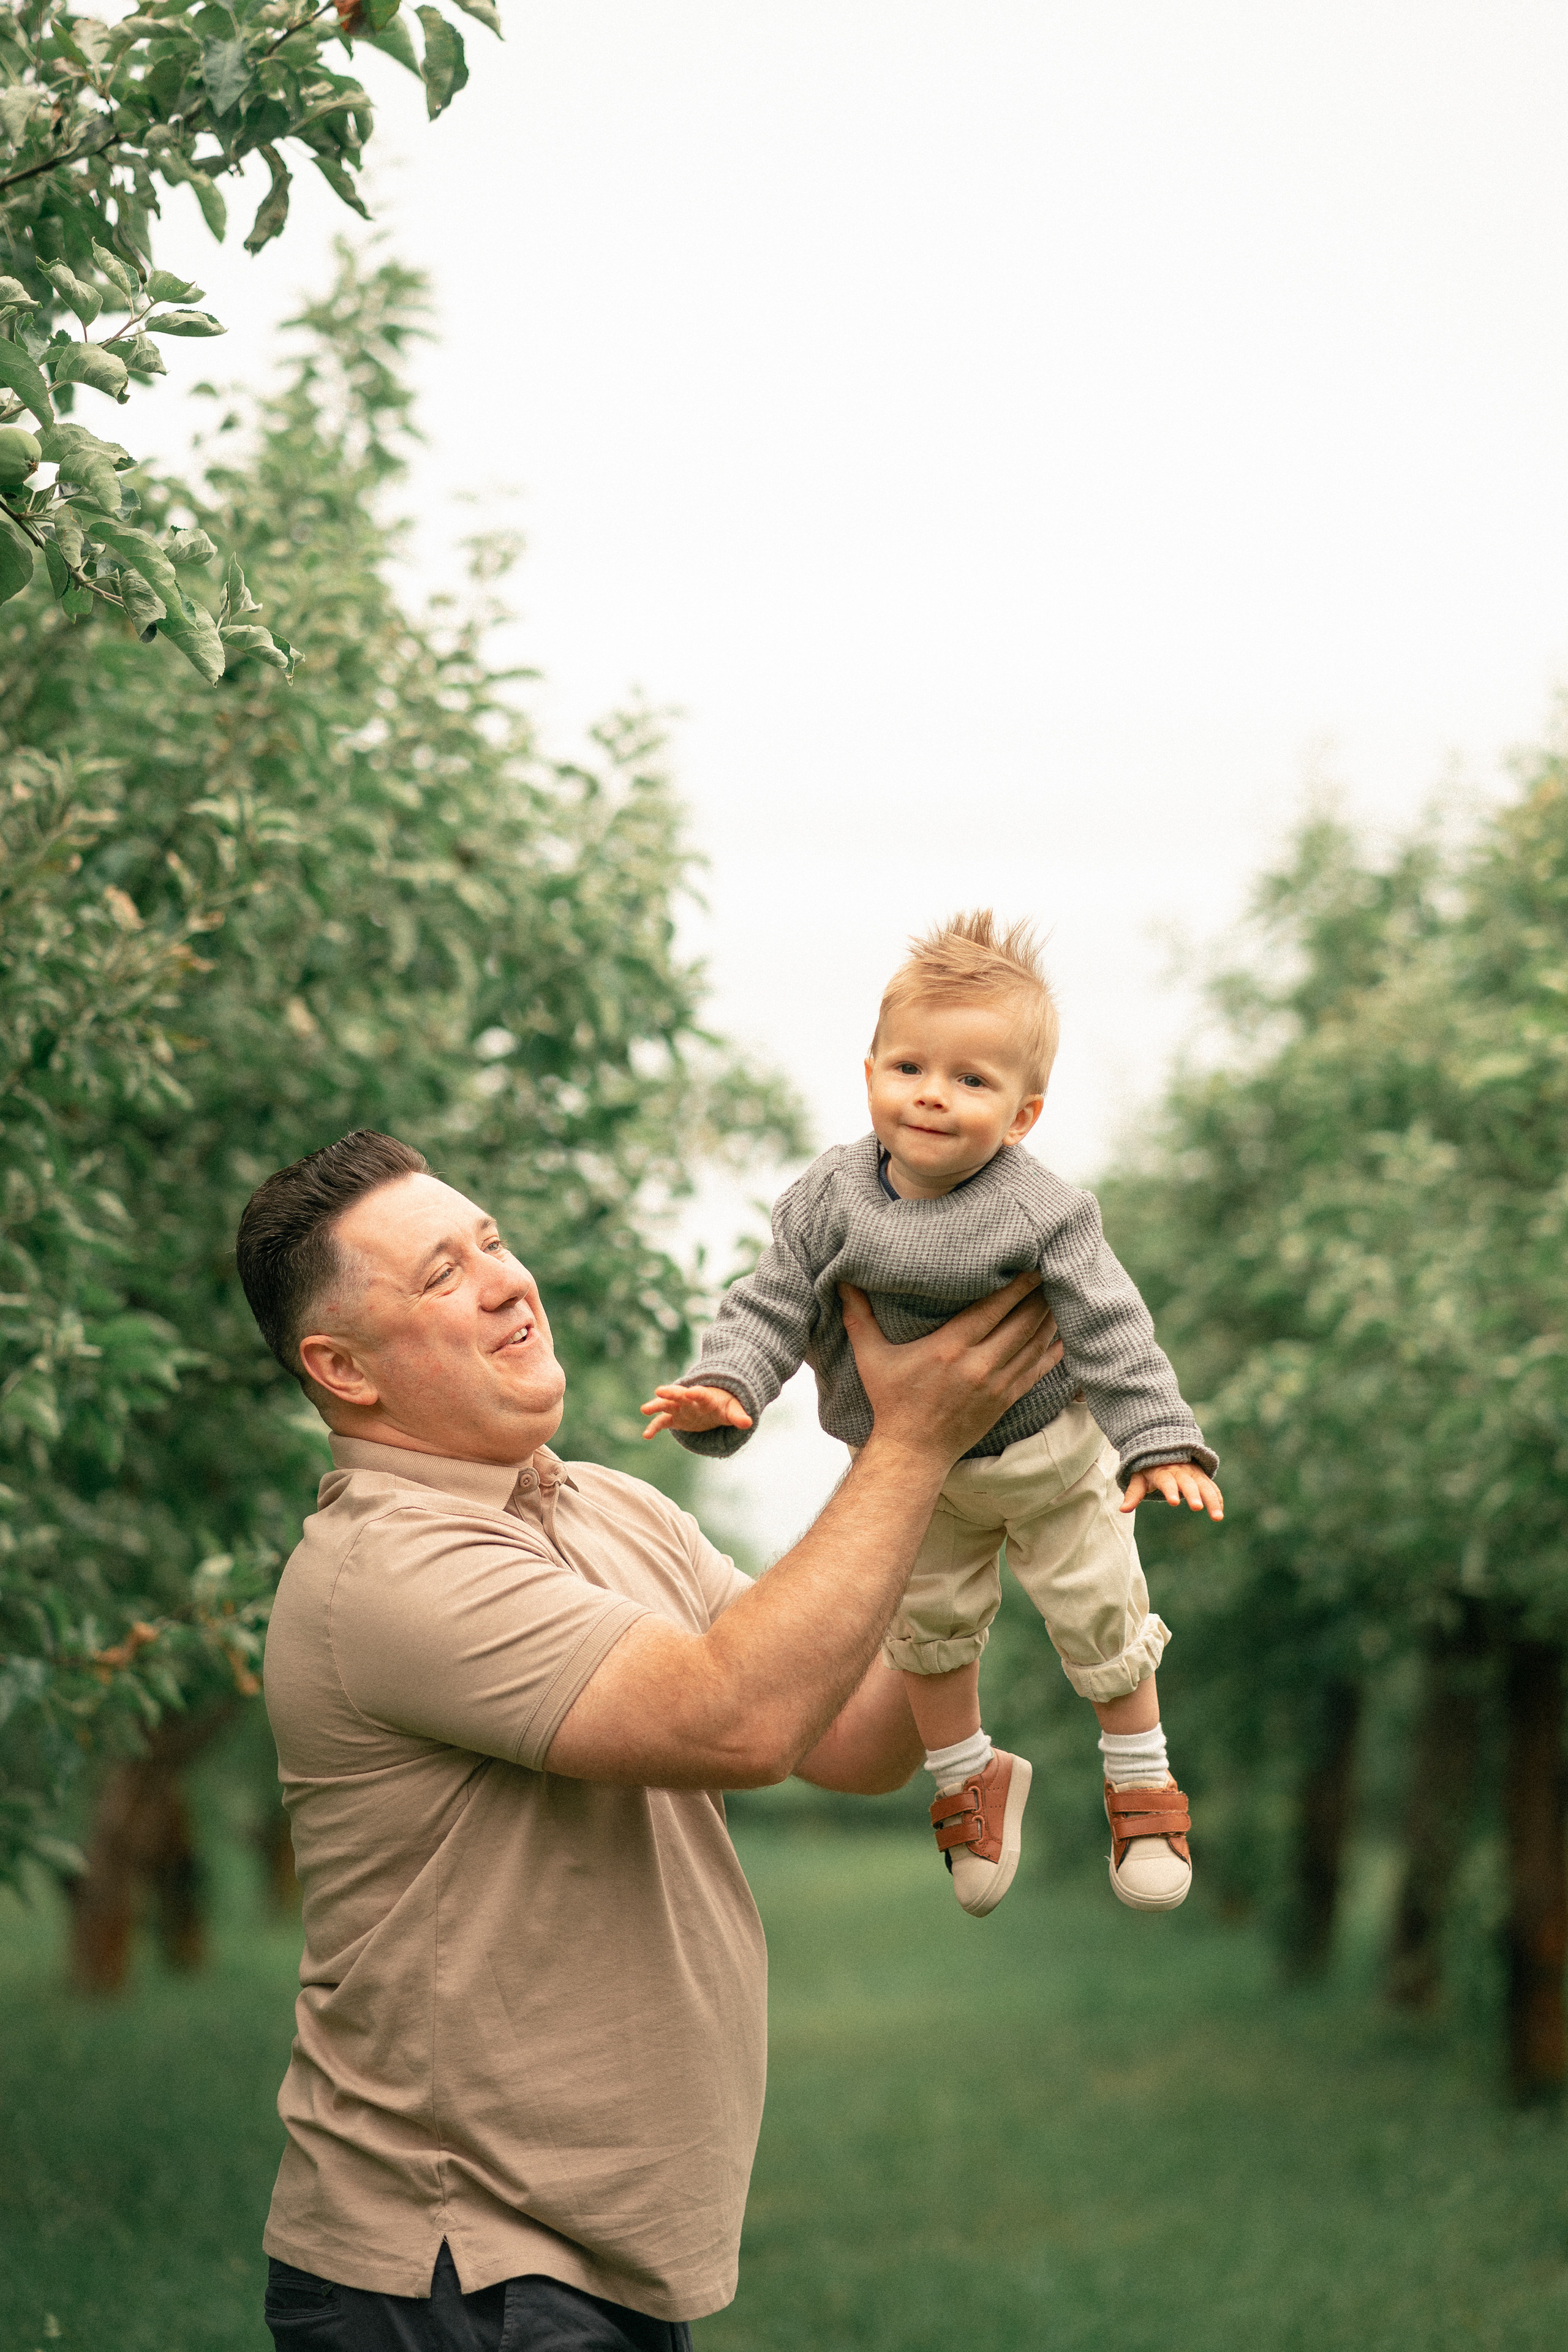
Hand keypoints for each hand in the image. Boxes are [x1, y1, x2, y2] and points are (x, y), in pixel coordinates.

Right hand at [640, 1382, 753, 1440]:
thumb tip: (747, 1422)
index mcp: (706, 1397)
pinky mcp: (675, 1418)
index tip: (691, 1392)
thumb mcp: (733, 1410)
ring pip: (667, 1405)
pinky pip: (662, 1422)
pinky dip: (654, 1427)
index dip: (697, 1393)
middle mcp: (690, 1401)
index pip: (702, 1394)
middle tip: (660, 1391)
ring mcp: (681, 1409)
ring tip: (644, 1409)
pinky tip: (646, 1436)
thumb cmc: (724, 1406)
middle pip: (679, 1395)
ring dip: (656, 1406)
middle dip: (671, 1393)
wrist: (715, 1405)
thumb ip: (738, 1416)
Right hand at [839, 1273, 1062, 1467]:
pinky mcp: (1006, 1400)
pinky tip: (1064, 1332)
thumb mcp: (871, 1357)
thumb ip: (858, 1316)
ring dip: (1048, 1317)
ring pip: (1033, 1343)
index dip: (1015, 1284)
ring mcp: (996, 1385)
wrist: (913, 1452)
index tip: (1030, 1262)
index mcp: (949, 1349)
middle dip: (1038, 1294)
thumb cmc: (891, 1401)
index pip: (992, 1308)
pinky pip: (1038, 1370)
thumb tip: (842, 1279)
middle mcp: (978, 1365)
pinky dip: (1053, 1349)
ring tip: (1060, 1292)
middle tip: (1052, 1268)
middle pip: (1020, 1321)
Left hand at [1120, 1460, 1223, 1518]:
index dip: (1170, 1491)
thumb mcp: (1139, 1478)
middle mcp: (1180, 1472)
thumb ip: (1133, 1493)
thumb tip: (1123, 1509)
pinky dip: (1217, 1497)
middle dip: (1193, 1495)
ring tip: (1217, 1517)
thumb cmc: (1149, 1468)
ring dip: (1212, 1500)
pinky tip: (1220, 1510)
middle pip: (1188, 1483)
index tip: (1173, 1502)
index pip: (1166, 1481)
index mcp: (1163, 1472)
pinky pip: (1212, 1487)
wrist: (1165, 1450)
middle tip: (1197, 1507)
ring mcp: (1194, 1474)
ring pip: (1205, 1486)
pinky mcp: (1202, 1477)